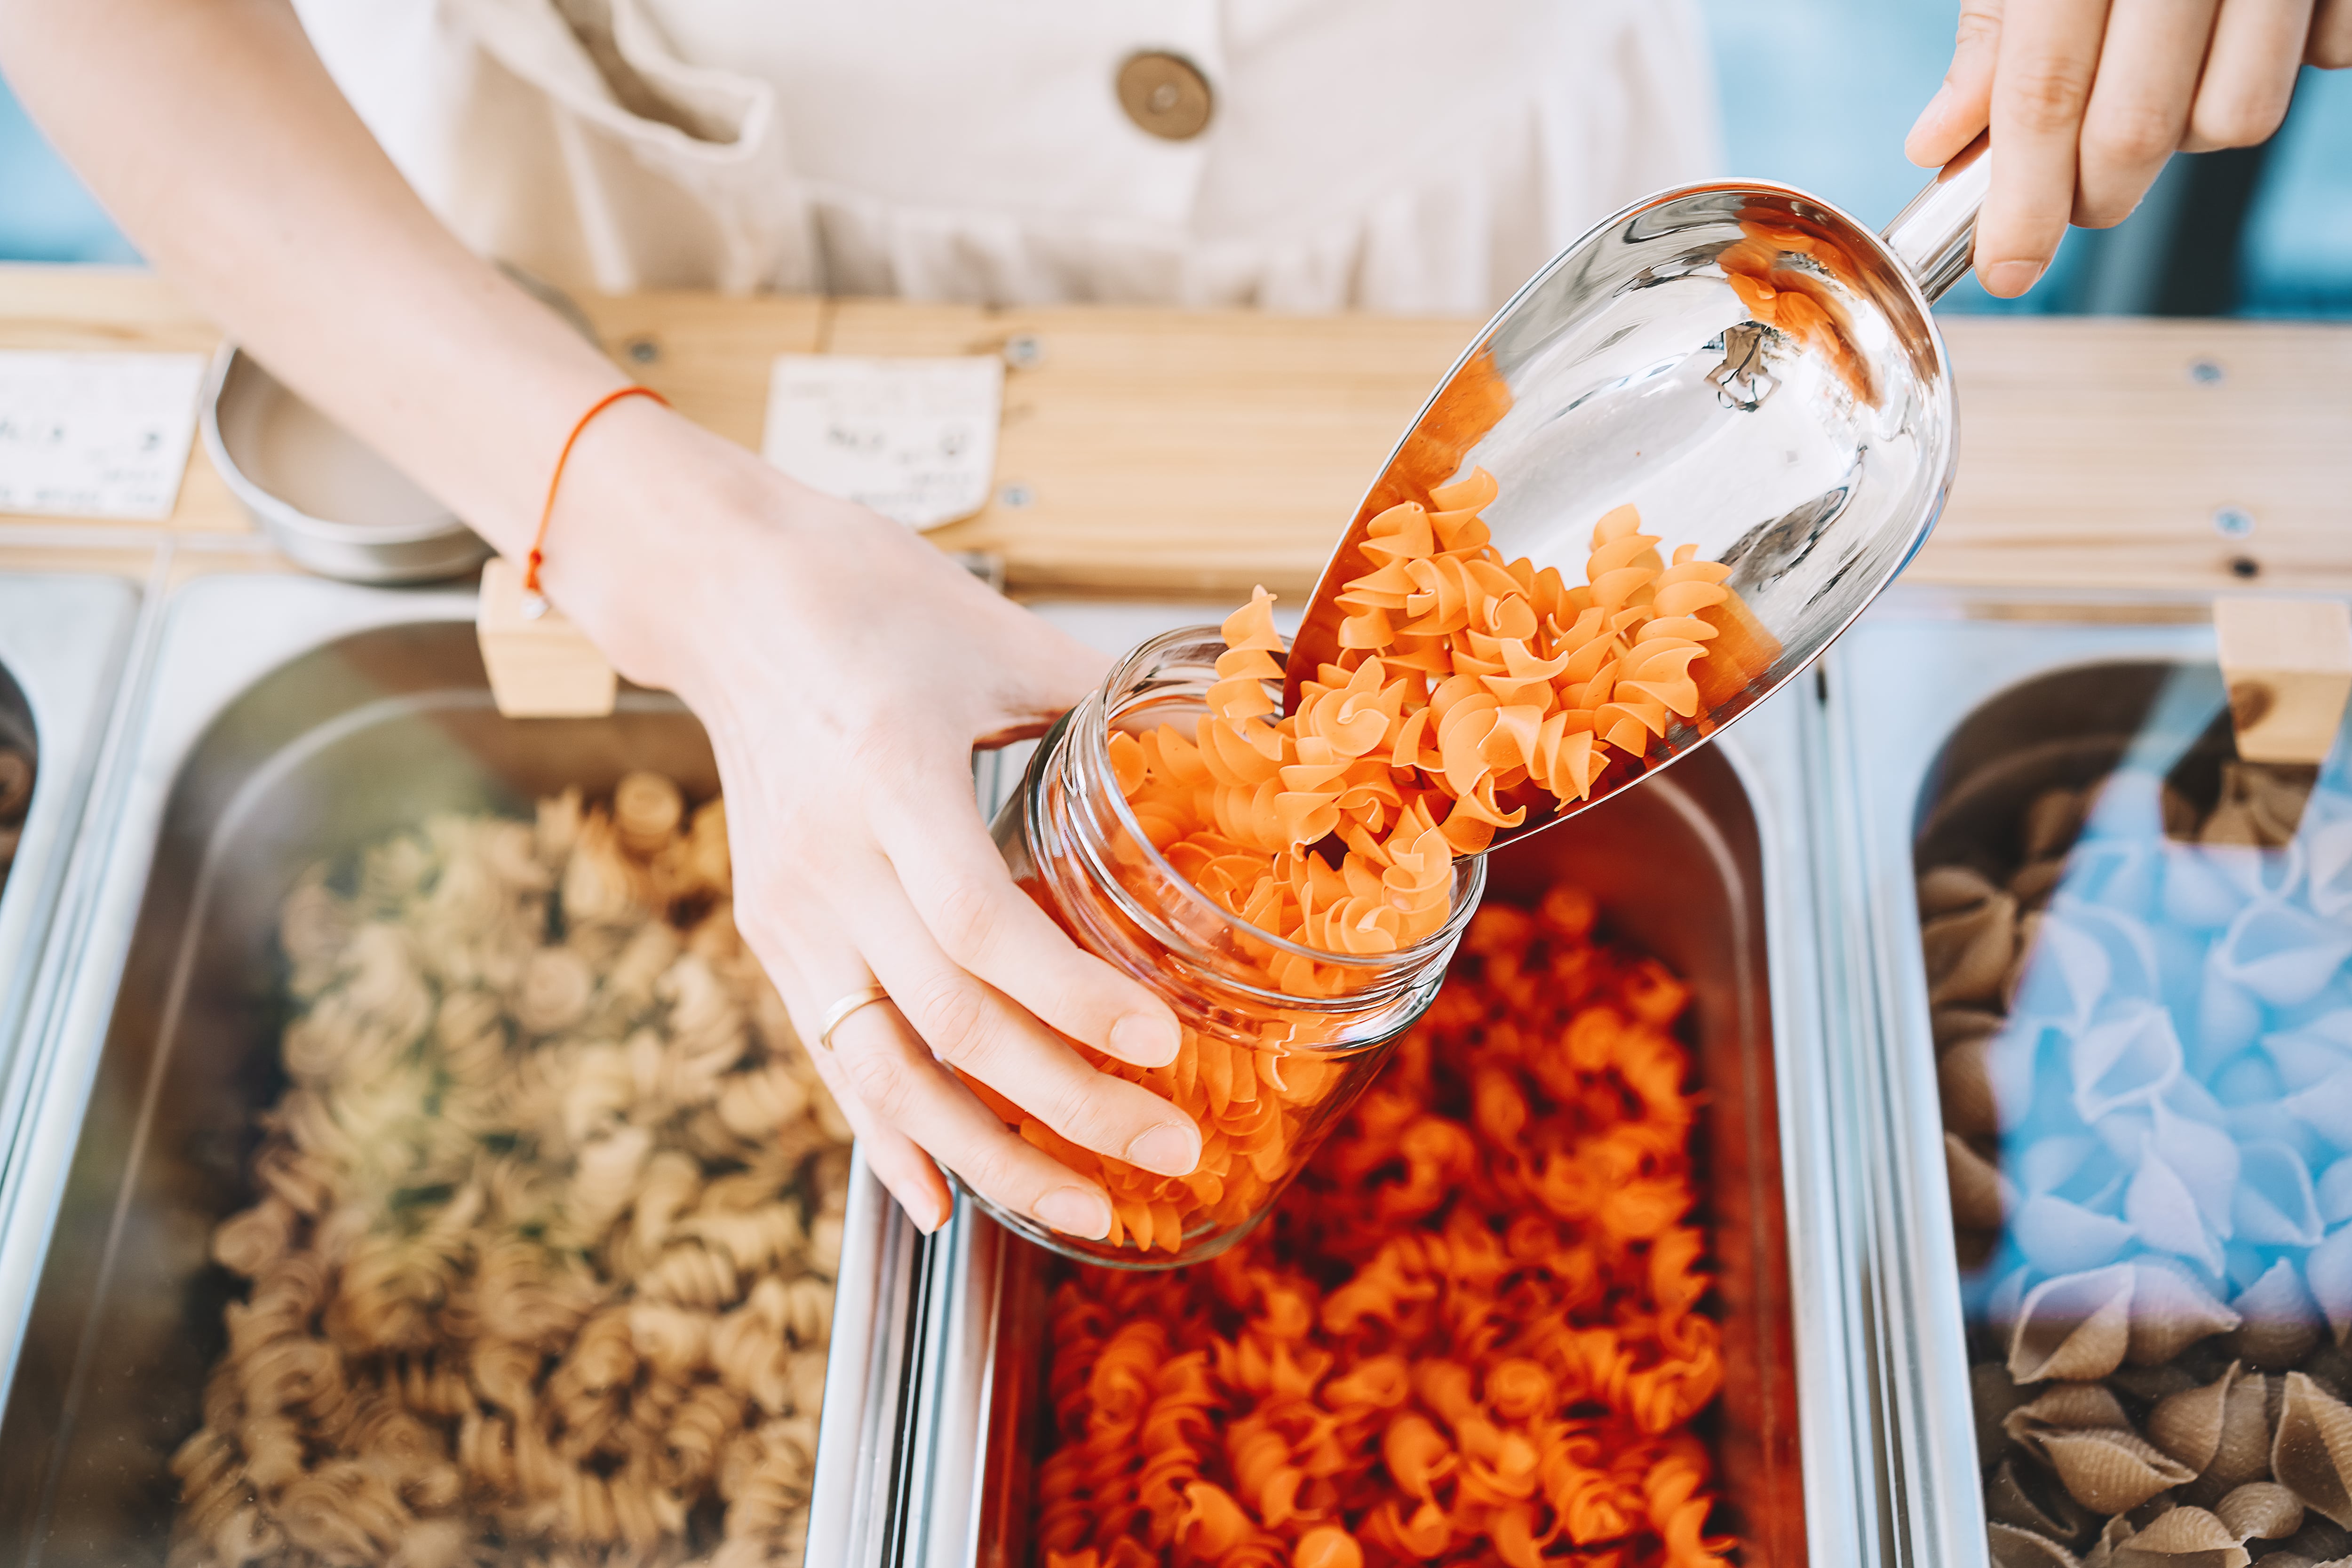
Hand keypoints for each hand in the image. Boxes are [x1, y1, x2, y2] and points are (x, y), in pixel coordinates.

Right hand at [557, 405, 1198, 1236]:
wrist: (728, 597)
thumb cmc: (875, 602)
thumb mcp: (997, 639)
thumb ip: (1112, 704)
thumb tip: (1244, 735)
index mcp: (890, 776)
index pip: (979, 924)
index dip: (1072, 999)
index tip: (1162, 1048)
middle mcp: (827, 862)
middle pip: (947, 1020)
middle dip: (1065, 1103)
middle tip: (1170, 1150)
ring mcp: (790, 911)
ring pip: (885, 1071)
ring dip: (990, 1154)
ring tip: (1084, 1209)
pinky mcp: (773, 937)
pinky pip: (834, 1059)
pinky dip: (892, 1139)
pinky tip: (949, 1199)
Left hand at [1907, 0, 2351, 297]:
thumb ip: (1995, 25)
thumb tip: (1941, 141)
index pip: (2048, 95)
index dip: (2023, 202)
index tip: (2008, 269)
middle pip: (2143, 129)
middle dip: (2095, 194)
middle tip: (2070, 199)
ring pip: (2236, 116)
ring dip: (2186, 131)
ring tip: (2156, 81)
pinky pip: (2327, 59)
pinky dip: (2280, 64)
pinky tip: (2239, 21)